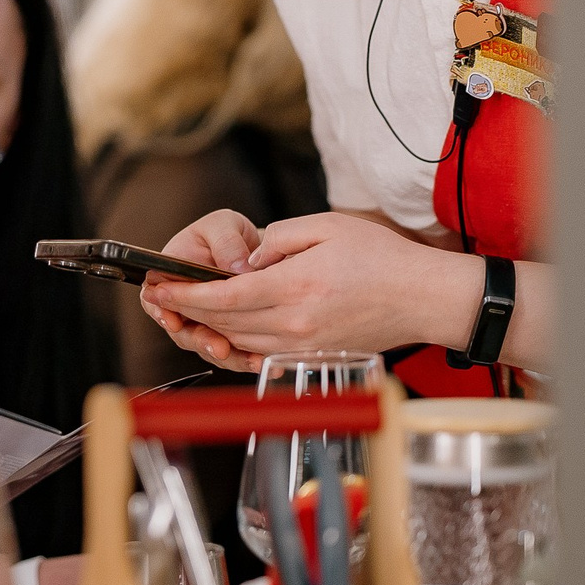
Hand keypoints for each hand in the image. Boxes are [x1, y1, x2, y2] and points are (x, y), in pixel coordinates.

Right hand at [139, 211, 266, 370]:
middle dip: (200, 341)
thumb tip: (237, 267)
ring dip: (225, 355)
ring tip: (246, 359)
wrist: (255, 252)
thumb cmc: (228, 235)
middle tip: (217, 347)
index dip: (160, 312)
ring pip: (207, 346)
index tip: (173, 320)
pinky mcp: (226, 336)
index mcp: (169, 276)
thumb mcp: (223, 225)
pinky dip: (245, 358)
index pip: (152, 298)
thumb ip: (225, 241)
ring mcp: (204, 323)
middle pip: (181, 330)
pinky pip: (231, 352)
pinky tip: (261, 361)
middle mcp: (184, 305)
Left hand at [143, 211, 473, 358]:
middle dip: (188, 312)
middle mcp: (293, 324)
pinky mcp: (312, 357)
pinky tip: (225, 333)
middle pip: (224, 323)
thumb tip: (247, 260)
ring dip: (209, 330)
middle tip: (162, 300)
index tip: (161, 289)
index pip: (224, 296)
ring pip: (239, 342)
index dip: (186, 295)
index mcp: (294, 288)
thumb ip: (279, 239)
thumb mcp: (327, 226)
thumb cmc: (381, 258)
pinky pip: (262, 356)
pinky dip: (237, 346)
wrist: (423, 298)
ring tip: (186, 314)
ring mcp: (302, 347)